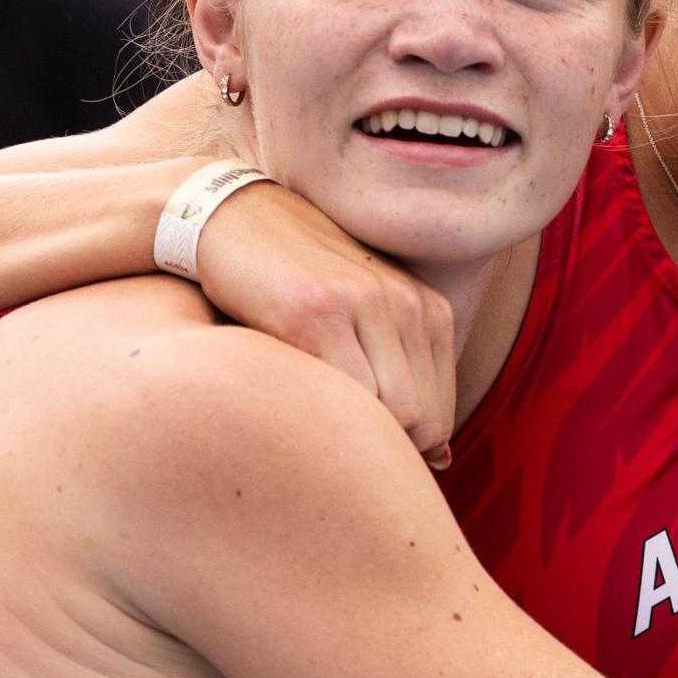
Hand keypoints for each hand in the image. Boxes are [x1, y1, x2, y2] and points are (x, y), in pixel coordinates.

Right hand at [195, 180, 461, 465]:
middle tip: (332, 449)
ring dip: (351, 434)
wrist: (234, 219)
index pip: (441, 415)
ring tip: (311, 429)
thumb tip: (444, 458)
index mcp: (430, 311)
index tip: (359, 449)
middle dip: (383, 448)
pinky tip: (290, 408)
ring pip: (389, 411)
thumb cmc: (297, 288)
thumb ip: (404, 383)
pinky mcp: (315, 307)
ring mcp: (363, 302)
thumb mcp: (366, 325)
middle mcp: (407, 303)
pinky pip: (340, 389)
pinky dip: (321, 414)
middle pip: (421, 419)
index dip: (405, 450)